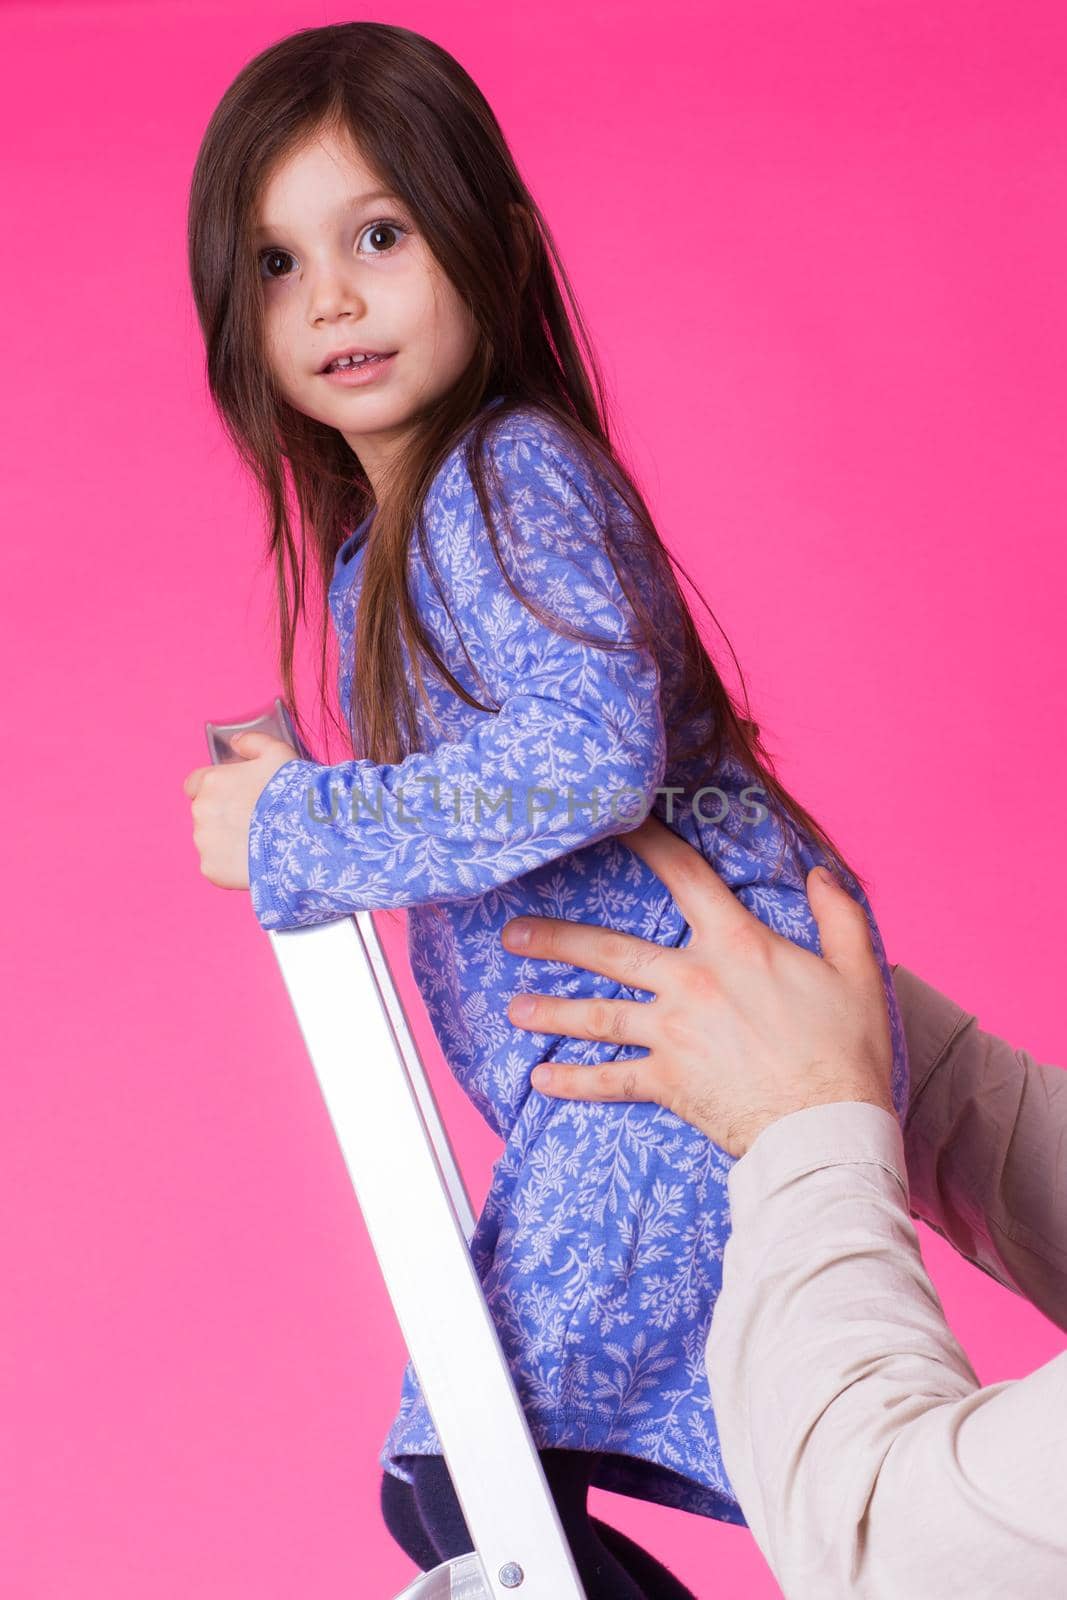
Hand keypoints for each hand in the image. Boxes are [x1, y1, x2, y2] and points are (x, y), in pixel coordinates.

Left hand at [183, 731, 298, 890]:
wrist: (306, 837)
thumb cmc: (293, 793)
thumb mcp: (278, 753)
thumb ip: (252, 742)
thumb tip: (236, 741)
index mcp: (211, 782)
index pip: (194, 784)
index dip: (216, 790)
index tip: (233, 797)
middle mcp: (201, 811)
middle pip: (205, 813)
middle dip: (224, 816)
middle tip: (254, 821)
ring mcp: (204, 842)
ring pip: (210, 841)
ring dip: (228, 841)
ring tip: (259, 842)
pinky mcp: (211, 869)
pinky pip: (217, 867)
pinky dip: (231, 866)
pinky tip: (255, 861)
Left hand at [501, 814, 893, 1157]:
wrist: (826, 1130)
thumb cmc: (846, 1053)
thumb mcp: (857, 973)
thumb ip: (839, 916)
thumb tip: (821, 875)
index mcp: (735, 945)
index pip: (684, 876)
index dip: (648, 841)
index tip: (618, 821)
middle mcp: (690, 981)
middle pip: (608, 951)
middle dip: (556, 940)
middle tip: (513, 934)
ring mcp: (671, 1033)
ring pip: (596, 1015)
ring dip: (550, 1011)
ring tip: (513, 1008)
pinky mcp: (666, 1082)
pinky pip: (609, 1080)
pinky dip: (573, 1081)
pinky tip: (541, 1080)